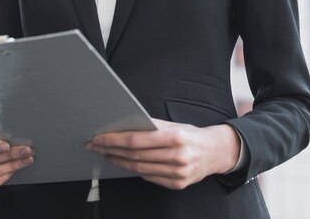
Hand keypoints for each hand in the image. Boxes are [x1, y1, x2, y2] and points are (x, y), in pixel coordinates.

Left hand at [86, 118, 239, 189]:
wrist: (215, 152)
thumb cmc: (190, 134)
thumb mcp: (172, 125)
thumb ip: (150, 127)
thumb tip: (123, 126)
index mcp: (174, 137)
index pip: (136, 139)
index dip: (115, 139)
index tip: (99, 137)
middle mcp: (177, 156)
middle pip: (135, 155)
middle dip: (111, 149)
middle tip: (95, 145)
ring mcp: (178, 173)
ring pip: (140, 168)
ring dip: (119, 161)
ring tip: (106, 154)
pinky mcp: (177, 184)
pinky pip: (150, 177)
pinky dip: (134, 170)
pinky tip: (124, 163)